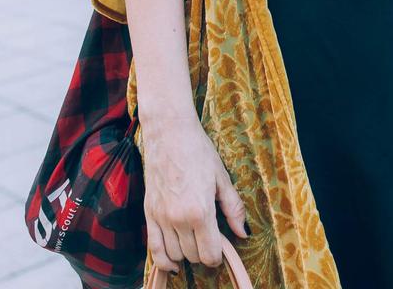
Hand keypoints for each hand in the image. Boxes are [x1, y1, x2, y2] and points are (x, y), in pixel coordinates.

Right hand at [142, 115, 247, 273]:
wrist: (169, 131)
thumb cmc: (198, 150)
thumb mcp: (222, 177)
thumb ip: (233, 208)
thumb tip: (244, 233)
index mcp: (200, 211)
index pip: (210, 254)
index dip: (218, 255)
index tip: (221, 246)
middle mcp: (178, 219)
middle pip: (193, 256)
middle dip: (203, 252)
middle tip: (209, 237)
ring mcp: (161, 217)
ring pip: (175, 255)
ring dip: (186, 253)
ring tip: (193, 239)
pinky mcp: (149, 212)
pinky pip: (153, 249)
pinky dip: (163, 260)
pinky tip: (172, 262)